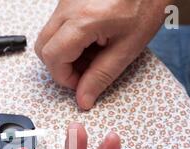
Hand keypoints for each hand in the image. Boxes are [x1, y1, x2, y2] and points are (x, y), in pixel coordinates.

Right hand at [35, 0, 170, 109]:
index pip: (52, 57)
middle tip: (84, 70)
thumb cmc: (146, 4)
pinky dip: (69, 39)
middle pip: (43, 48)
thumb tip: (83, 99)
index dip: (64, 78)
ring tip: (92, 52)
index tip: (81, 82)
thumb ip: (101, 76)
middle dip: (60, 66)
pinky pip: (57, 25)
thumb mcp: (128, 47)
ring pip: (48, 37)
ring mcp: (66, 0)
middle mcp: (68, 7)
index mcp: (83, 20)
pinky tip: (92, 38)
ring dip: (65, 53)